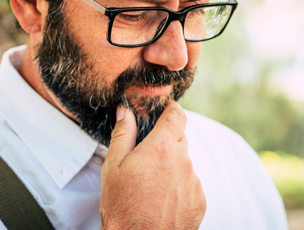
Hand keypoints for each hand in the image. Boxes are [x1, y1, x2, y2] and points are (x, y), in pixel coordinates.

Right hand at [100, 100, 205, 229]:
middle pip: (180, 138)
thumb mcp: (114, 165)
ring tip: (153, 182)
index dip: (172, 108)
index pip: (177, 115)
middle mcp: (183, 161)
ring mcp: (194, 182)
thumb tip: (125, 110)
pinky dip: (180, 182)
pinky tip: (163, 196)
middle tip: (148, 155)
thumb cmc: (122, 206)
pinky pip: (191, 181)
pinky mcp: (200, 200)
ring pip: (184, 161)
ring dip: (172, 163)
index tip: (168, 109)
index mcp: (161, 148)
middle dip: (166, 140)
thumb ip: (123, 133)